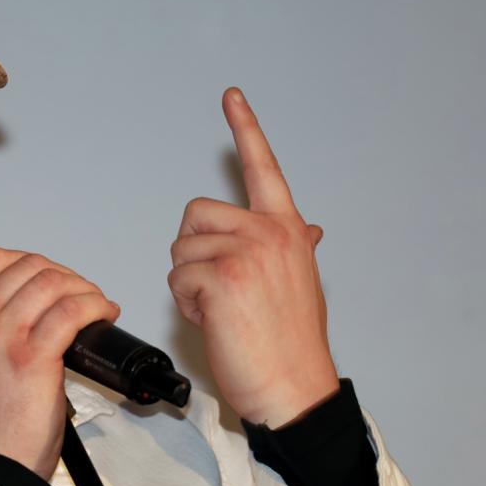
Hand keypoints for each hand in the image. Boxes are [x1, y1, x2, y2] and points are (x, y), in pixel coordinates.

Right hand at [0, 248, 119, 478]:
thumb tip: (32, 311)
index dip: (34, 263)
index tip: (54, 281)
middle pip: (29, 266)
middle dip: (65, 275)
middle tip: (82, 295)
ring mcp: (1, 336)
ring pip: (53, 282)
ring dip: (84, 288)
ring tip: (96, 305)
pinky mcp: (32, 356)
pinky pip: (72, 310)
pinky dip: (95, 305)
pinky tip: (104, 315)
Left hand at [168, 88, 338, 427]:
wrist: (294, 388)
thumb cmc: (291, 344)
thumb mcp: (301, 284)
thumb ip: (291, 248)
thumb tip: (308, 228)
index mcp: (288, 230)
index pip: (264, 169)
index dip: (246, 129)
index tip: (231, 97)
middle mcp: (269, 233)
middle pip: (195, 214)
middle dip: (193, 251)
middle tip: (218, 288)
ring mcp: (246, 252)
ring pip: (181, 250)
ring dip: (188, 284)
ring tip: (222, 310)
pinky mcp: (222, 277)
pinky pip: (177, 279)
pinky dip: (186, 304)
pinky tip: (215, 321)